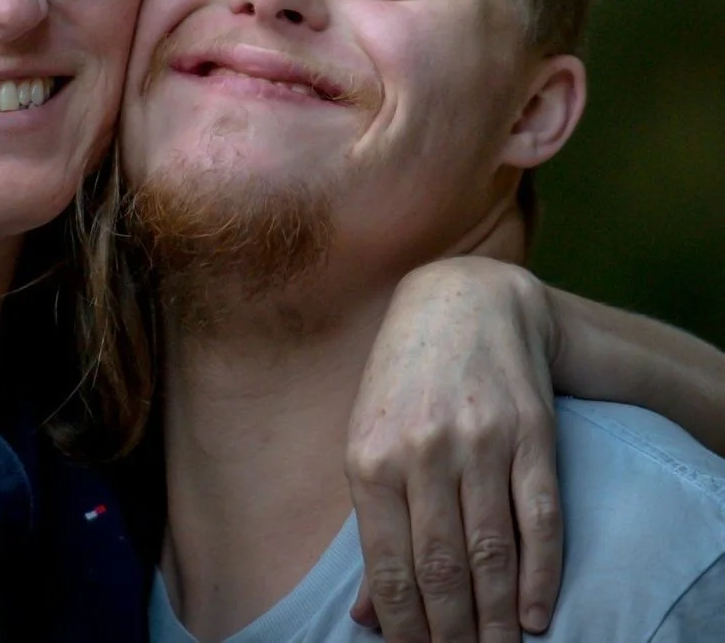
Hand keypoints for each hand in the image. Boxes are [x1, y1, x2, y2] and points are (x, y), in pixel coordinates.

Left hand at [346, 258, 561, 642]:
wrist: (464, 299)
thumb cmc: (403, 377)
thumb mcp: (368, 437)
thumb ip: (369, 525)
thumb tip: (366, 616)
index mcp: (370, 455)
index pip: (389, 566)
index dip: (405, 627)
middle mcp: (423, 450)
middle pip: (442, 569)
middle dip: (451, 632)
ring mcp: (481, 441)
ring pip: (491, 552)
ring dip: (498, 618)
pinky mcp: (531, 435)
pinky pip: (540, 521)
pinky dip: (541, 577)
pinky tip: (539, 616)